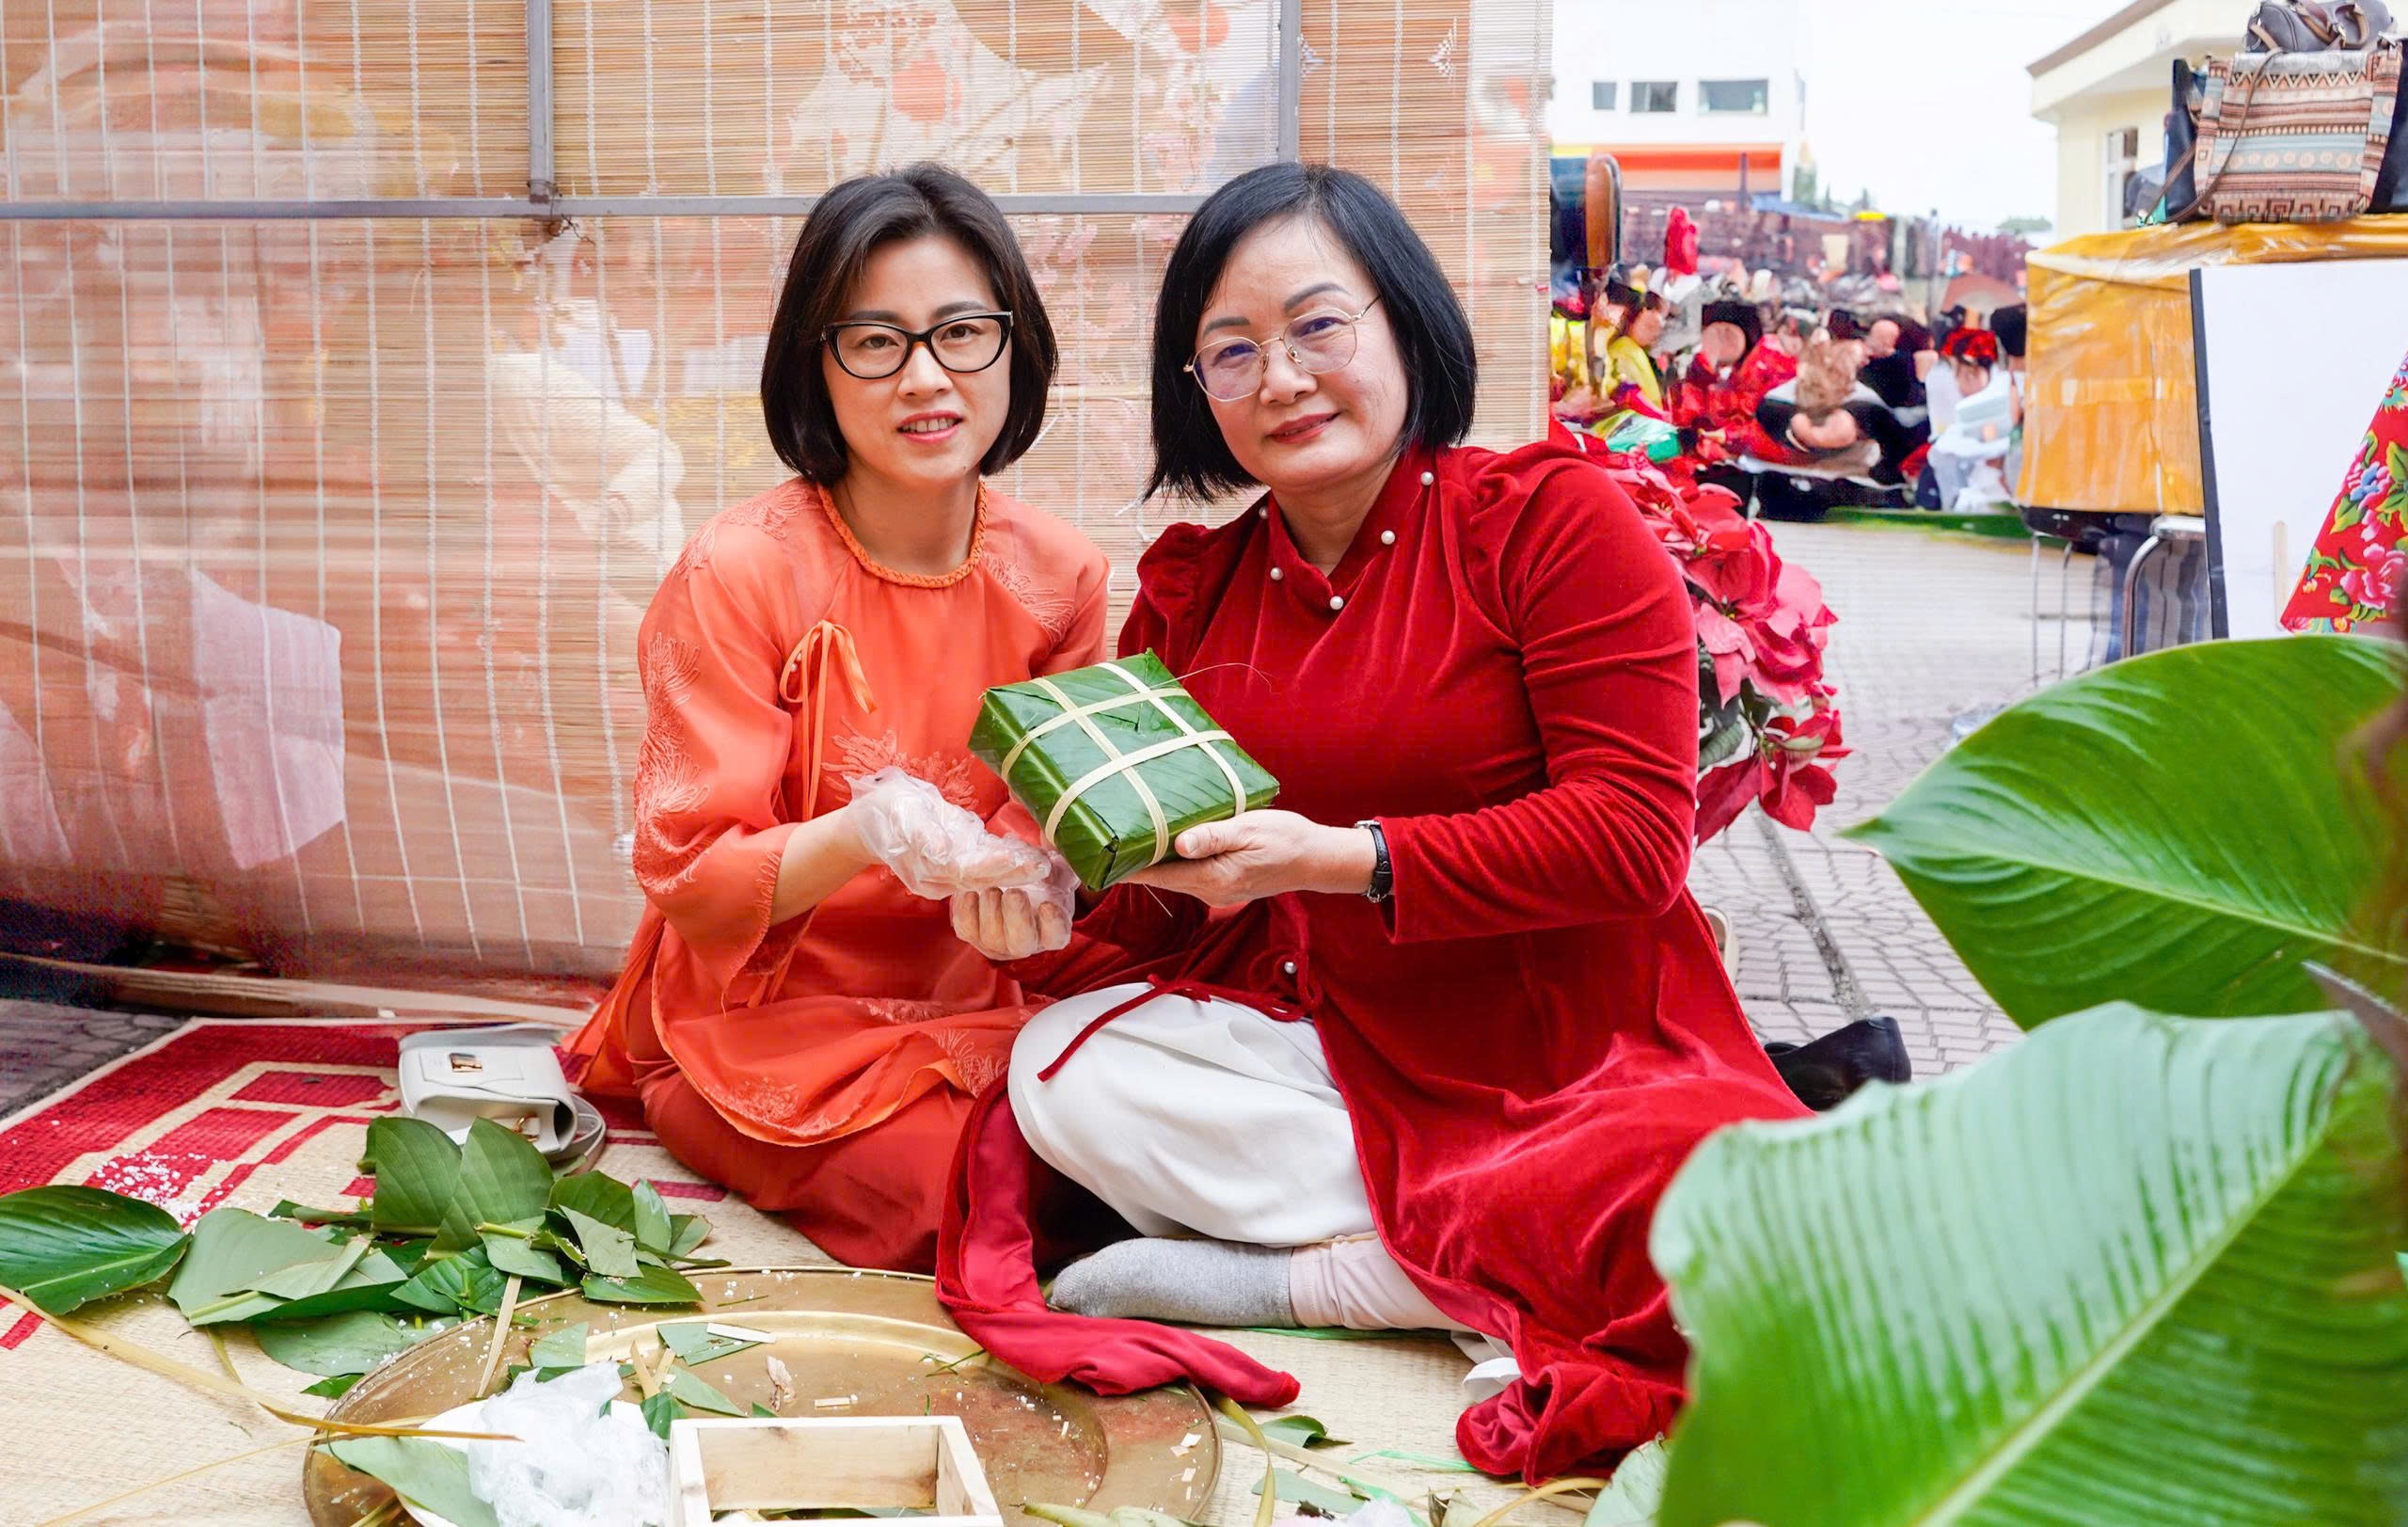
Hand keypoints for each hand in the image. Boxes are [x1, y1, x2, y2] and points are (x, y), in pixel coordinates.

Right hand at [846, 767, 1049, 898]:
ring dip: (1016, 869)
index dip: (997, 866)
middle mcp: (941, 877)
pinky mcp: (956, 861)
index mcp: (929, 869)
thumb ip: (922, 834)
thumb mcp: (900, 814)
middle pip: (983, 877)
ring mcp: (949, 872)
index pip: (968, 871)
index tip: (1023, 860)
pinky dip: (1006, 860)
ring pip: (987, 874)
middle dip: (1015, 872)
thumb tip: (942, 851)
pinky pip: (984, 864)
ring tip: (1045, 862)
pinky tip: (1029, 854)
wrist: (872, 820)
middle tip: (1046, 865)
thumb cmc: (886, 812)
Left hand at [950, 853, 1077, 961]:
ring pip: (992, 937)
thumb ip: (1061, 868)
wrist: (1005, 876)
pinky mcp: (971, 933)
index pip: (1056, 936)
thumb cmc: (1036, 876)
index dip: (1053, 924)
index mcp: (1050, 930)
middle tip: (1014, 893)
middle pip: (1021, 942)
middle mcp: (1024, 942)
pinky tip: (971, 890)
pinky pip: (966, 927)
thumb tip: (1053, 862)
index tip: (1047, 904)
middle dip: (1017, 917)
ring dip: (991, 911)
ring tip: (992, 887)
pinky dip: (967, 909)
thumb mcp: (1054, 870)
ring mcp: (995, 941)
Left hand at [1123, 810, 1374, 909]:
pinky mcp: (1224, 883)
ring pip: (1173, 875)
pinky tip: (1165, 841)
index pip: (1155, 875)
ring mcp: (1216, 890)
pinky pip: (1189, 873)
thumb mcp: (1250, 830)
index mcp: (1211, 878)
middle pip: (1159, 877)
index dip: (1125, 866)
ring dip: (1153, 859)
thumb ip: (1214, 837)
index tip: (1098, 855)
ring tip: (1126, 836)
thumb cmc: (1287, 839)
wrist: (1318, 858)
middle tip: (1103, 838)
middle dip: (1132, 861)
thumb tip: (1179, 844)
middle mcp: (1208, 891)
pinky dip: (1173, 860)